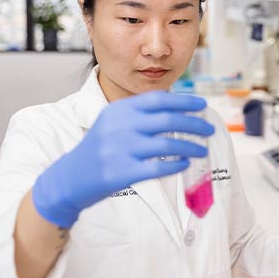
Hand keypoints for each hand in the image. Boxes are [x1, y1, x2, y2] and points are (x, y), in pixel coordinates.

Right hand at [32, 91, 214, 227]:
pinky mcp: (121, 173)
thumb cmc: (100, 149)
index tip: (202, 106)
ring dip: (190, 146)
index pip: (158, 99)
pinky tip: (185, 163)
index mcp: (119, 110)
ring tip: (203, 150)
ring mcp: (120, 150)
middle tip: (209, 129)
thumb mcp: (113, 122)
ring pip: (167, 144)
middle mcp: (119, 126)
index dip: (184, 101)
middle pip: (167, 120)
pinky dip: (176, 164)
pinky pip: (158, 167)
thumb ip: (139, 114)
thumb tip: (177, 109)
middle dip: (194, 124)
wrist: (69, 177)